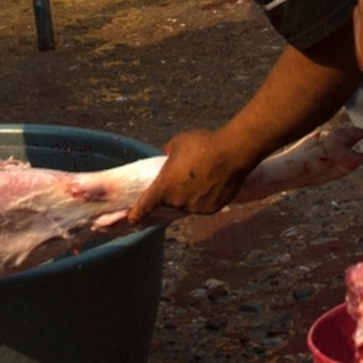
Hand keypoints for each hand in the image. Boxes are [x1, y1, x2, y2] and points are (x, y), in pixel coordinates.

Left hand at [124, 127, 260, 225]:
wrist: (232, 153)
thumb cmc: (202, 144)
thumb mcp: (178, 142)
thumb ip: (168, 152)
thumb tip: (167, 154)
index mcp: (164, 187)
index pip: (145, 205)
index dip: (136, 213)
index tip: (130, 220)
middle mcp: (177, 202)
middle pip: (171, 200)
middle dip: (175, 190)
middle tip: (187, 174)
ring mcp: (195, 208)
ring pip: (188, 203)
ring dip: (191, 194)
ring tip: (204, 176)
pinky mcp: (211, 210)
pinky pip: (203, 205)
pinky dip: (205, 197)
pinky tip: (214, 182)